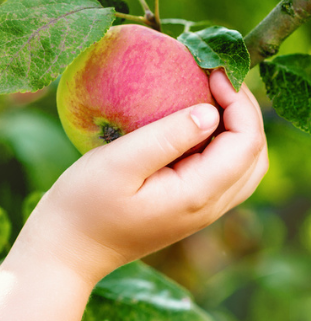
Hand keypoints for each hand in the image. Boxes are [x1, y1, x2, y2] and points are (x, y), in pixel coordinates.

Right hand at [23, 68, 267, 283]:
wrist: (67, 250)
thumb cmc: (82, 205)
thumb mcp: (117, 164)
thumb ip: (165, 138)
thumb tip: (209, 111)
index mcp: (198, 194)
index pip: (245, 142)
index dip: (239, 102)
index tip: (212, 70)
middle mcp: (209, 207)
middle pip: (253, 154)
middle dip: (244, 111)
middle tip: (214, 77)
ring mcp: (200, 212)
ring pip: (243, 165)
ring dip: (236, 127)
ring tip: (208, 94)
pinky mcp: (186, 209)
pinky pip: (221, 172)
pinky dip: (220, 143)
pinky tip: (190, 124)